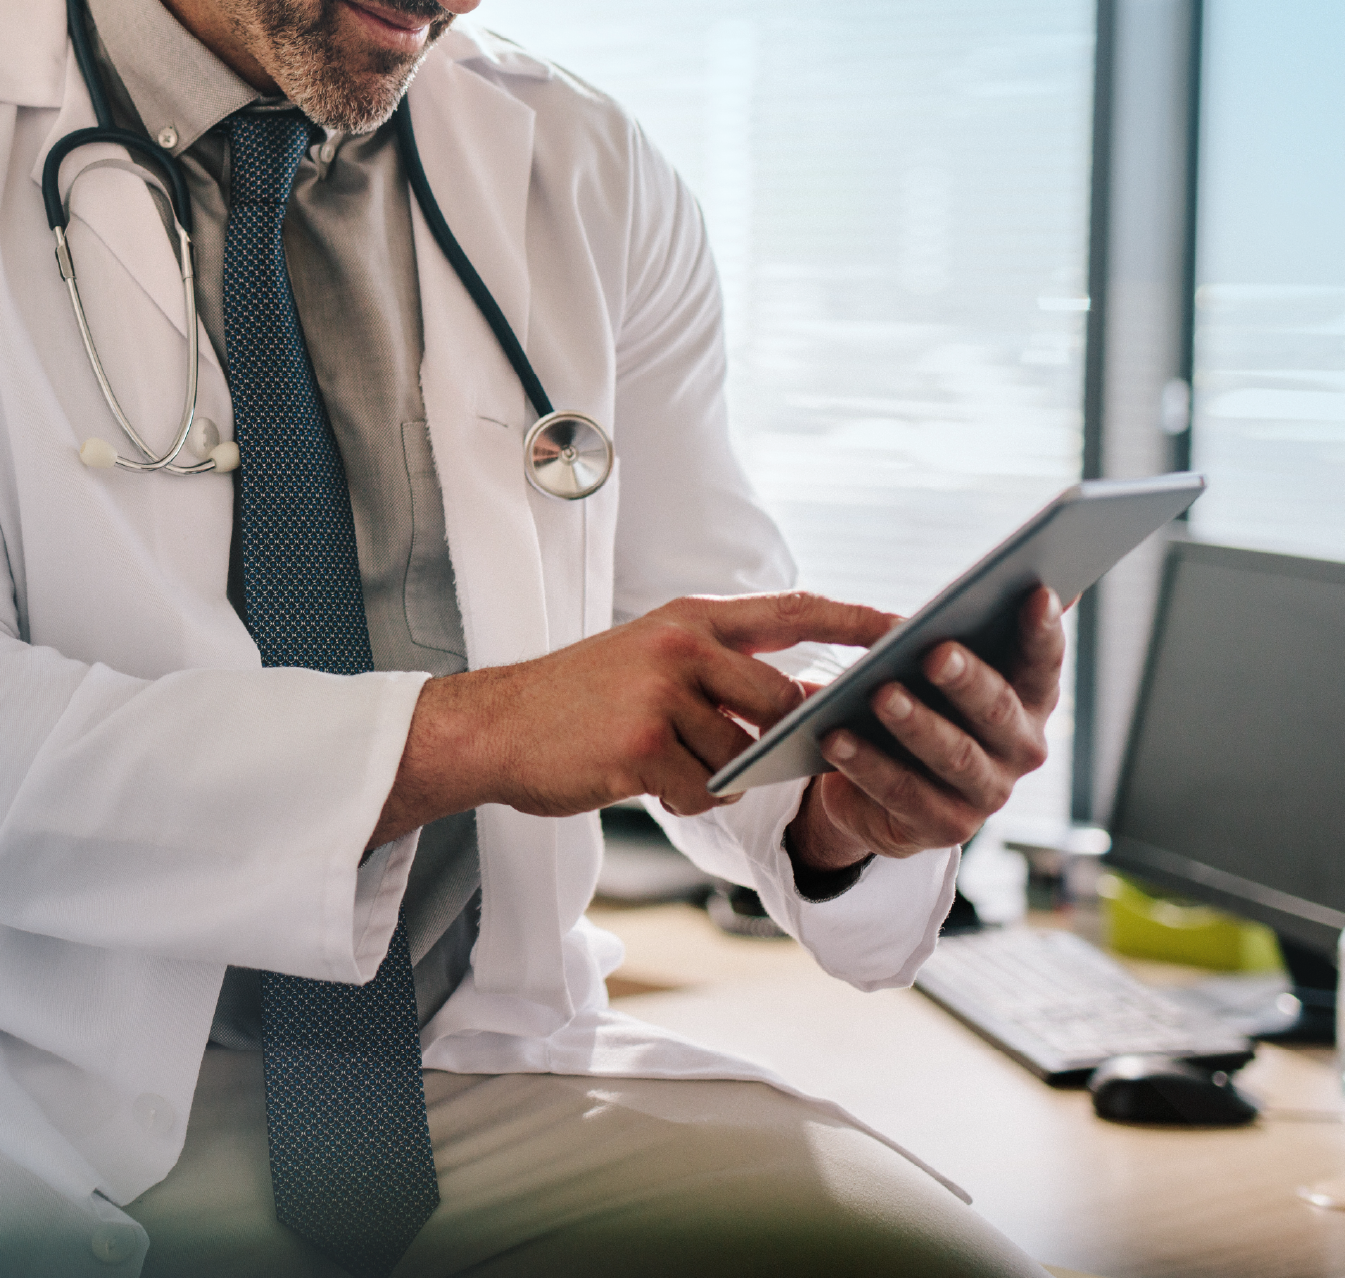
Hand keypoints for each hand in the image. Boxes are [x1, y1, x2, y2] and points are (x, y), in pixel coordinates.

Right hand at [371, 591, 899, 846]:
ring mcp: (662, 693)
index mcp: (690, 616)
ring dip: (713, 773)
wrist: (498, 726)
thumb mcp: (653, 658)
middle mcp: (682, 645)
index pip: (795, 609)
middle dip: (770, 737)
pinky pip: (704, 791)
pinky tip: (642, 778)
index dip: (857, 618)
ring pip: (740, 755)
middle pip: (777, 700)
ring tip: (659, 758)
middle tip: (730, 747)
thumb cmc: (582, 698)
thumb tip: (804, 699)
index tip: (909, 628)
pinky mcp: (643, 746)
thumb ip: (725, 669)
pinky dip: (685, 798)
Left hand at [786, 586, 1063, 872]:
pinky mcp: (945, 827)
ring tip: (879, 693)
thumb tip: (1004, 576)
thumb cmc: (922, 700)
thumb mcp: (942, 664)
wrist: (882, 782)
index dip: (1042, 630)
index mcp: (1029, 699)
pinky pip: (902, 792)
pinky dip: (867, 763)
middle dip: (966, 679)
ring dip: (915, 723)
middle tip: (933, 651)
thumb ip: (970, 628)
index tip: (1035, 590)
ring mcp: (986, 793)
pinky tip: (835, 736)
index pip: (1044, 662)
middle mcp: (1021, 749)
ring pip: (953, 755)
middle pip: (996, 710)